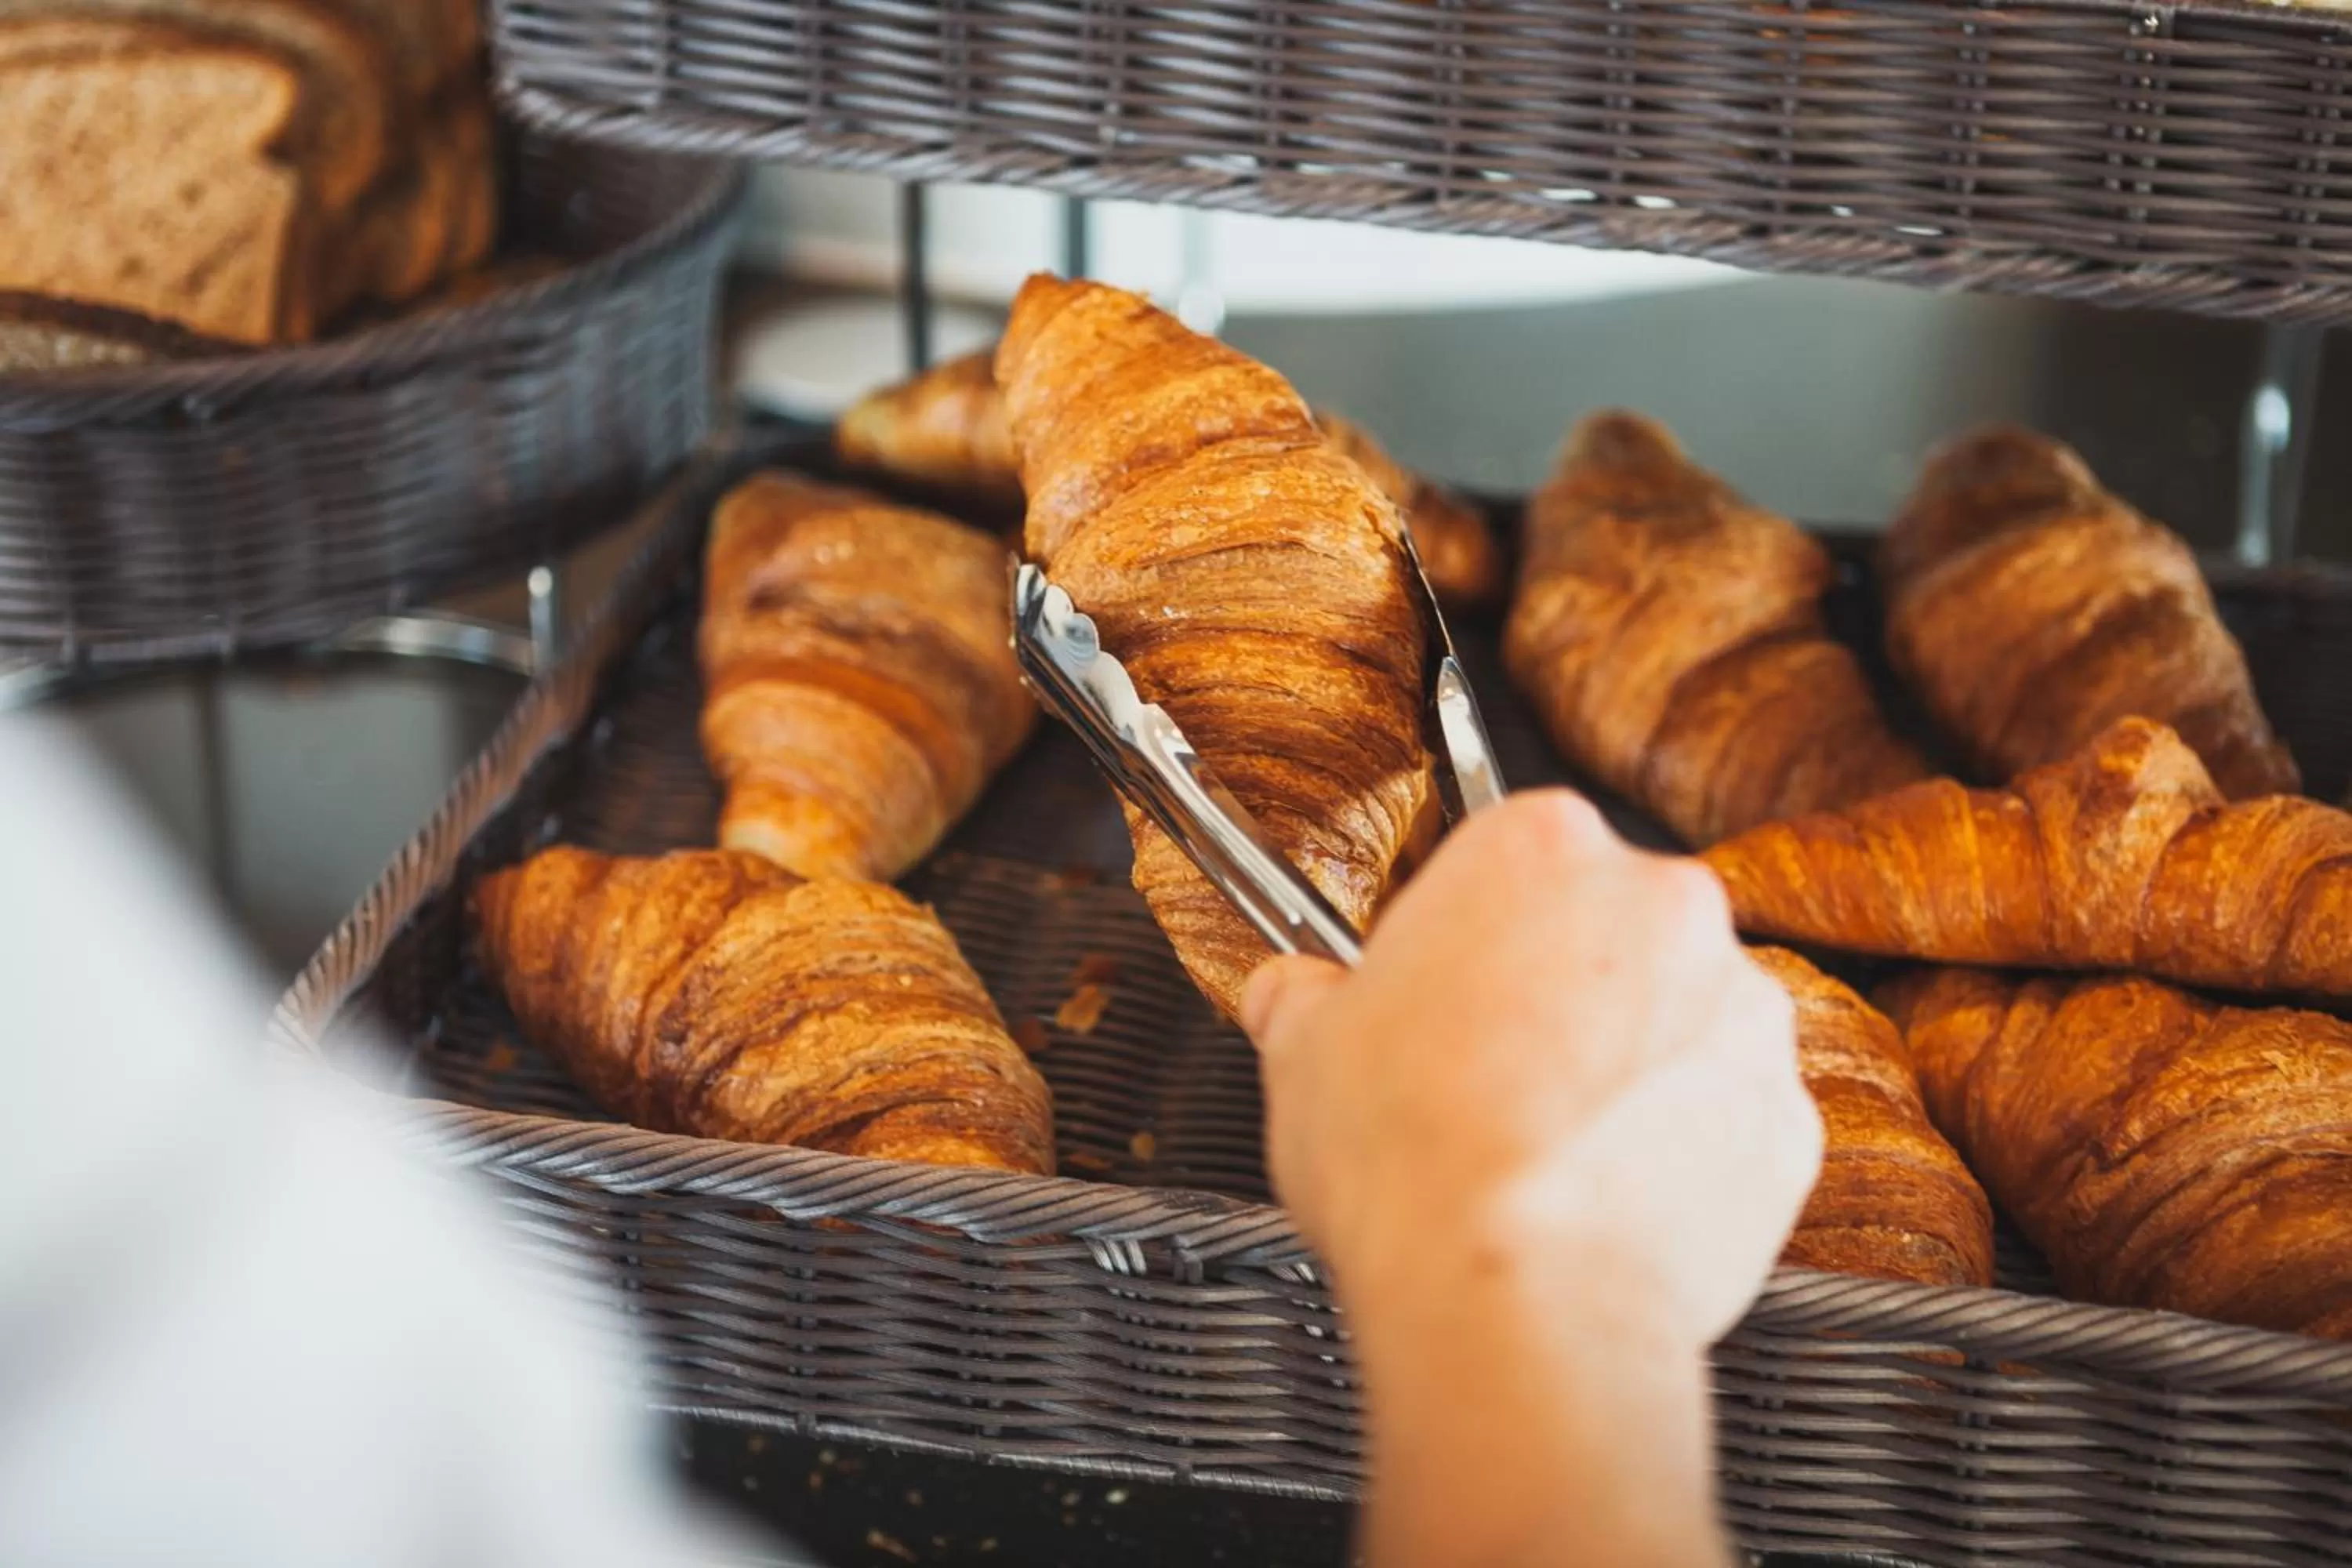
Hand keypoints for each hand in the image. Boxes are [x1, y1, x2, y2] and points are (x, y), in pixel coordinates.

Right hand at [1241, 789, 1820, 1351]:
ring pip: (1679, 1024)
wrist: (1513, 1300)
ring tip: (1547, 1154)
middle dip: (1560, 994)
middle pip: (1608, 931)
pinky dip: (1682, 1154)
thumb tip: (1293, 994)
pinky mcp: (1787, 1120)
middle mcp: (1663, 906)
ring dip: (1628, 1071)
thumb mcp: (1302, 1052)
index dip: (1467, 935)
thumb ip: (1306, 998)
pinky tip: (1606, 1200)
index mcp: (1540, 848)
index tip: (1442, 991)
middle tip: (1488, 1077)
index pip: (1508, 858)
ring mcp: (1742, 1013)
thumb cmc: (1412, 1160)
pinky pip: (1728, 1121)